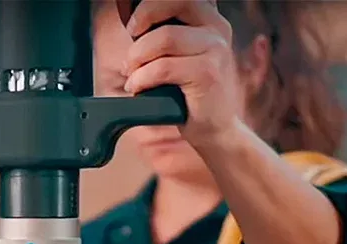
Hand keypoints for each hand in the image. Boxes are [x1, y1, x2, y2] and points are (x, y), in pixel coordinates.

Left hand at [119, 0, 243, 148]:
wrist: (214, 129)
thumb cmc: (188, 93)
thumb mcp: (178, 58)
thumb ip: (164, 37)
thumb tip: (133, 24)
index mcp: (209, 21)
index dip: (148, 7)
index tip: (133, 28)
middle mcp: (217, 29)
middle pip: (171, 5)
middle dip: (140, 27)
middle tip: (129, 55)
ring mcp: (215, 50)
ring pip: (162, 39)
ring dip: (136, 60)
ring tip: (132, 77)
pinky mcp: (208, 73)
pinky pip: (162, 68)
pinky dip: (141, 79)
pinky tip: (137, 89)